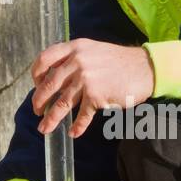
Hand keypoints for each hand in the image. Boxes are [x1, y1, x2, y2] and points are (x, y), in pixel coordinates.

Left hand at [31, 38, 155, 137]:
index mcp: (75, 47)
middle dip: (39, 100)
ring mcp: (86, 79)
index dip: (36, 74)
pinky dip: (77, 126)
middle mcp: (77, 61)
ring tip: (44, 128)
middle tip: (37, 111)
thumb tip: (56, 78)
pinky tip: (73, 133)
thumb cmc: (120, 61)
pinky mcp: (96, 96)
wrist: (144, 68)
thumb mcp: (94, 50)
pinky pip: (82, 115)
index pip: (45, 58)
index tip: (36, 85)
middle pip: (49, 84)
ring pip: (62, 103)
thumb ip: (75, 59)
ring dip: (52, 118)